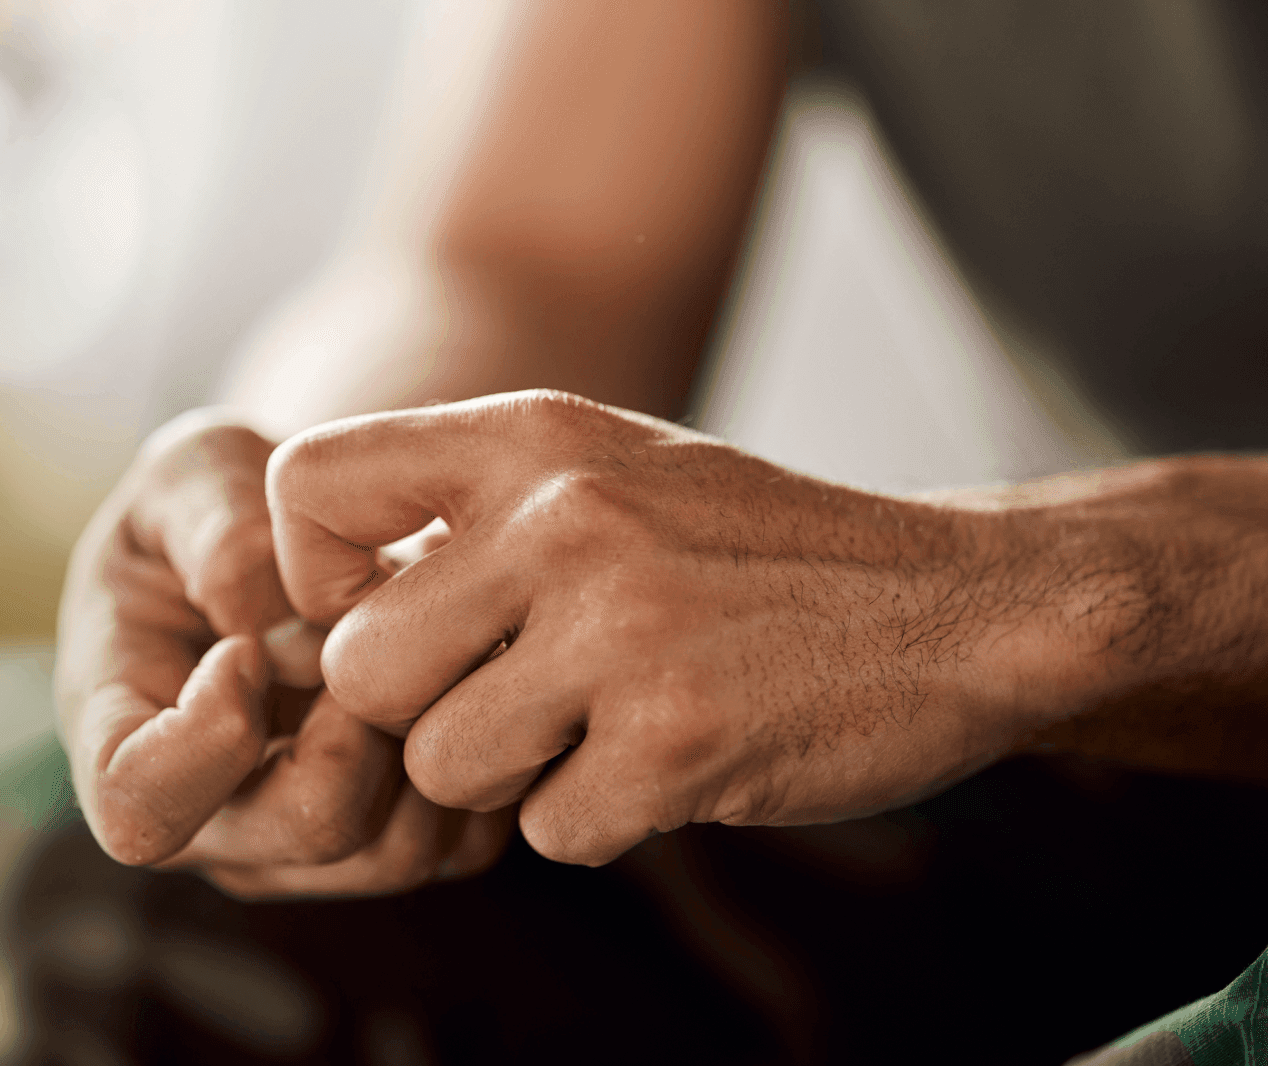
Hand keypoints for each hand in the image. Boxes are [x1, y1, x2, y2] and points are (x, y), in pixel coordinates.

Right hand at [53, 410, 512, 897]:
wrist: (294, 539)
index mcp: (118, 732)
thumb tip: (266, 633)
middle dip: (358, 720)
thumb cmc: (216, 506)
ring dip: (424, 734)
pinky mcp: (386, 848)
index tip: (246, 648)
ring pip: (397, 849)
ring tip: (408, 645)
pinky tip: (452, 675)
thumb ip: (218, 533)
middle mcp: (207, 817)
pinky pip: (458, 843)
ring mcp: (297, 848)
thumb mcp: (194, 470)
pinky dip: (473, 756)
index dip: (205, 739)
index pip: (136, 807)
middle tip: (364, 634)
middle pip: (305, 828)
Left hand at [267, 391, 1109, 865]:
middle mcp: (562, 516)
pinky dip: (600, 819)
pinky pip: (548, 833)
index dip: (310, 579)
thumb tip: (320, 602)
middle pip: (360, 669)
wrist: (962, 604)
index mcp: (532, 435)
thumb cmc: (760, 547)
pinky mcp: (675, 742)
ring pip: (443, 767)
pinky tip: (672, 759)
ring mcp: (620, 630)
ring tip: (605, 723)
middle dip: (423, 712)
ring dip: (513, 776)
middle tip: (516, 697)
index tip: (382, 615)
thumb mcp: (613, 466)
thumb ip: (472, 508)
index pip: (305, 489)